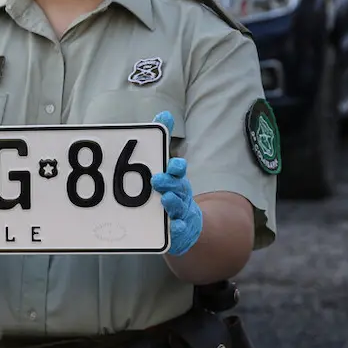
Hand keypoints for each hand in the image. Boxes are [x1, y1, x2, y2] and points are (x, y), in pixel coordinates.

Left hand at [150, 112, 203, 255]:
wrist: (190, 227)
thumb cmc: (174, 192)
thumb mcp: (169, 170)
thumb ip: (164, 143)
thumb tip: (164, 114)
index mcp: (177, 181)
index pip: (178, 171)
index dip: (177, 167)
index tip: (173, 164)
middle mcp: (181, 196)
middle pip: (178, 188)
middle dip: (170, 184)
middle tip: (157, 181)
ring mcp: (181, 214)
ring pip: (178, 208)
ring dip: (173, 204)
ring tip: (165, 200)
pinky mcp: (179, 233)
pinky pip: (178, 231)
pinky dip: (177, 229)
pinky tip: (173, 228)